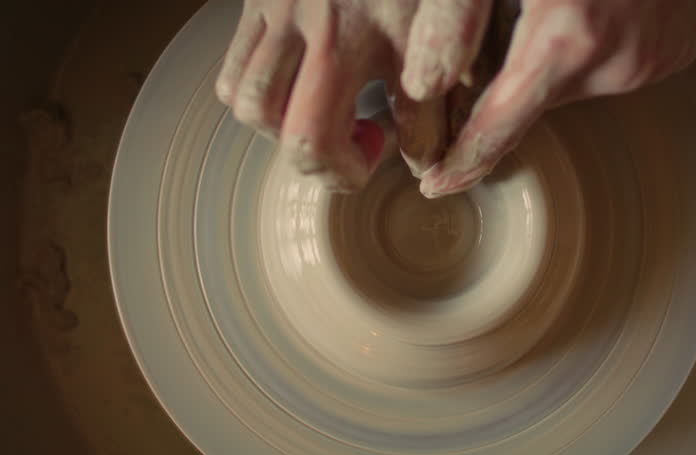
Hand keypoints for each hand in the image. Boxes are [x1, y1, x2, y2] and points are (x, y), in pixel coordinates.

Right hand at [216, 0, 449, 191]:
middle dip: (310, 155)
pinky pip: (232, 62)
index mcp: (343, 41)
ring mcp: (269, 10)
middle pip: (267, 124)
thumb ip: (430, 102)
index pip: (312, 142)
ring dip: (278, 124)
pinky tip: (302, 80)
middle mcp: (296, 28)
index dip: (344, 172)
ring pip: (240, 97)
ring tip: (323, 112)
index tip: (377, 154)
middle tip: (351, 144)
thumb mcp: (438, 27)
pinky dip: (258, 88)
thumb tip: (420, 162)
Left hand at [402, 0, 695, 196]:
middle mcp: (615, 62)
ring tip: (564, 6)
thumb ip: (461, 21)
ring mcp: (652, 60)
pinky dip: (594, 50)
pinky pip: (614, 69)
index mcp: (565, 39)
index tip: (437, 184)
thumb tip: (429, 83)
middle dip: (516, 77)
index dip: (463, 160)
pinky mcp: (675, 53)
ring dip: (557, 59)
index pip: (499, 126)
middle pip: (537, 102)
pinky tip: (596, 9)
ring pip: (575, 86)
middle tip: (517, 21)